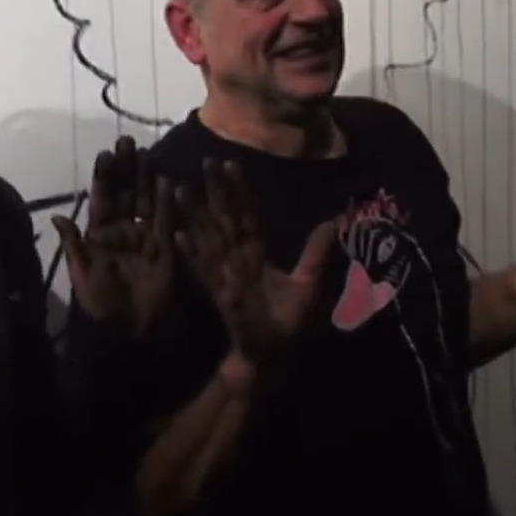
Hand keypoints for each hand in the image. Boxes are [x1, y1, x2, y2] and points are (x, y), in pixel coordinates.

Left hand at [53, 136, 175, 339]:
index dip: (104, 177)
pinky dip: (167, 202)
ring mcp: (144, 237)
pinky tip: (167, 181)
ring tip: (146, 153)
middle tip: (128, 142)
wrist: (129, 330)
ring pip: (145, 200)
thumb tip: (56, 217)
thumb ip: (73, 244)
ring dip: (145, 177)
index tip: (106, 154)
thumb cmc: (100, 303)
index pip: (101, 199)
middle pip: (124, 193)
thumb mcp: (82, 274)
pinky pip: (165, 220)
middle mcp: (122, 230)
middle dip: (126, 168)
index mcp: (99, 234)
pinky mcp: (165, 247)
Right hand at [175, 159, 336, 363]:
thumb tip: (336, 221)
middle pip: (224, 217)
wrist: (273, 354)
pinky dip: (191, 253)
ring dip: (195, 215)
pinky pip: (203, 269)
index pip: (247, 214)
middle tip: (204, 162)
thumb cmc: (289, 321)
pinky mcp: (219, 293)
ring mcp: (225, 273)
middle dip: (215, 191)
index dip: (239, 190)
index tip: (229, 164)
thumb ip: (317, 253)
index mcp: (258, 252)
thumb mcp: (308, 283)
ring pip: (208, 237)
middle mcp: (238, 257)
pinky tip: (178, 235)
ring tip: (180, 189)